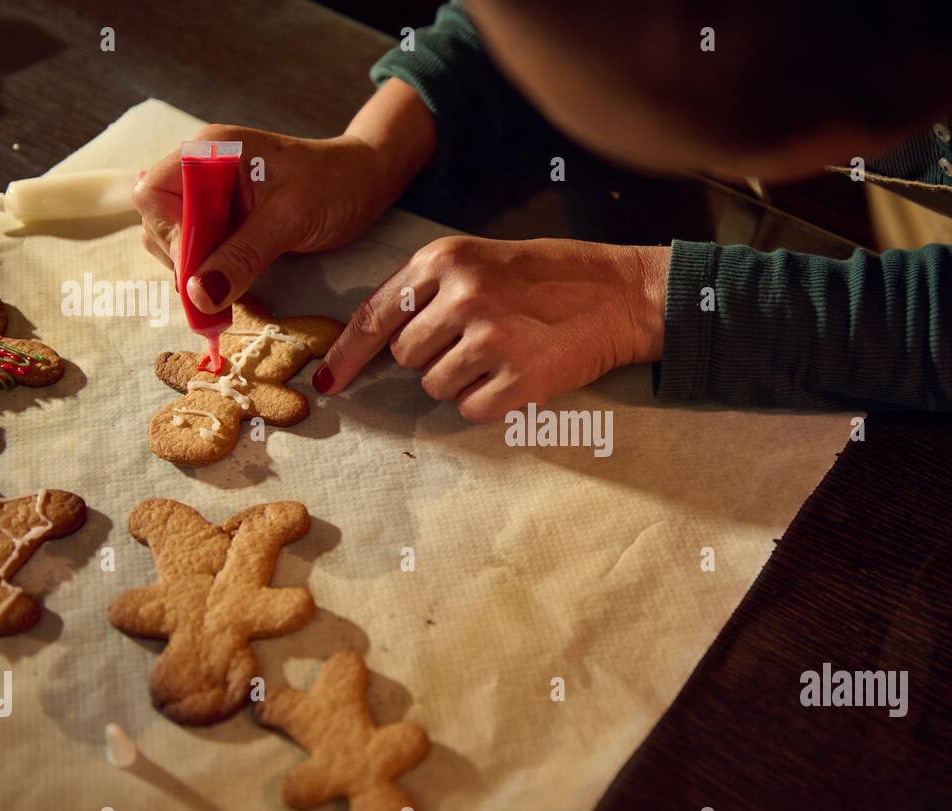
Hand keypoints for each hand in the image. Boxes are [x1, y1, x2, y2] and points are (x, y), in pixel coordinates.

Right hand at [133, 78, 436, 312]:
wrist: (366, 182)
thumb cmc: (335, 185)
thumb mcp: (289, 220)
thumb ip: (242, 256)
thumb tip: (198, 296)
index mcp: (208, 152)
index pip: (153, 195)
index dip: (168, 235)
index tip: (198, 269)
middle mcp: (200, 171)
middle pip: (159, 222)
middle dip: (182, 261)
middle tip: (215, 295)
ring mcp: (212, 198)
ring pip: (178, 242)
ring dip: (196, 274)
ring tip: (227, 297)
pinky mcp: (227, 221)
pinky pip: (203, 252)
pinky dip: (212, 276)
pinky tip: (232, 292)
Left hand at [312, 236, 668, 421]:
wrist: (620, 293)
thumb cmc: (550, 276)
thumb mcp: (482, 260)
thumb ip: (431, 290)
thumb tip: (381, 339)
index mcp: (444, 260)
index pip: (376, 313)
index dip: (349, 352)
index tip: (331, 378)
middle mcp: (461, 296)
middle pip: (407, 357)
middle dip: (431, 359)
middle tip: (476, 343)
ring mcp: (490, 338)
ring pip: (435, 386)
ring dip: (461, 381)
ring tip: (503, 354)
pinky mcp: (519, 378)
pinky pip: (471, 408)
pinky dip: (488, 401)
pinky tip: (517, 375)